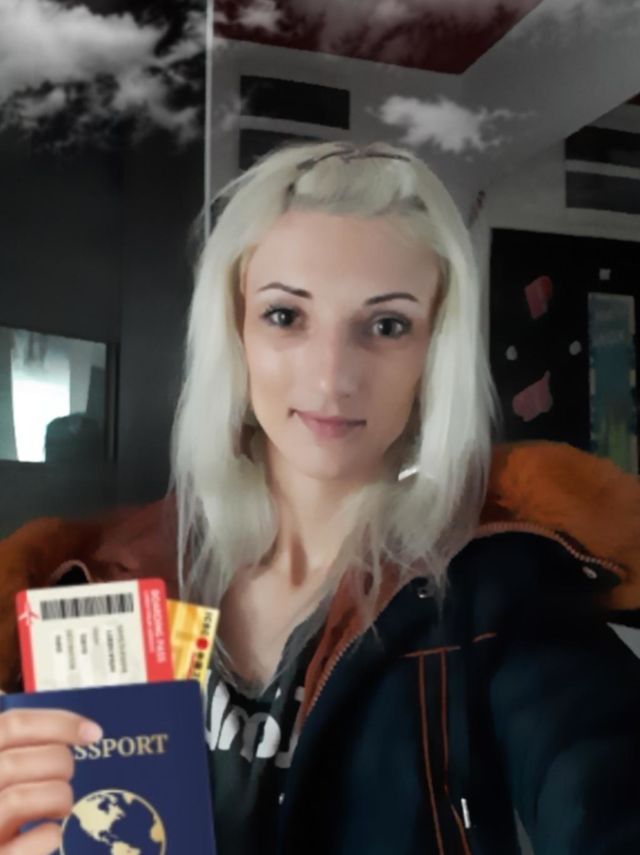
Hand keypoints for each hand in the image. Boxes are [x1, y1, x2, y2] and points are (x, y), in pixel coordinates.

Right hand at [0, 706, 101, 853]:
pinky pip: (31, 840)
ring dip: (58, 798)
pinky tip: (51, 834)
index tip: (93, 733)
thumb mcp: (9, 774)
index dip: (58, 723)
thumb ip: (27, 753)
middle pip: (16, 761)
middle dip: (58, 765)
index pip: (12, 725)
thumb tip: (85, 731)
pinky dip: (49, 834)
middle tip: (67, 777)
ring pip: (20, 798)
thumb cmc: (5, 814)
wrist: (2, 848)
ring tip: (61, 806)